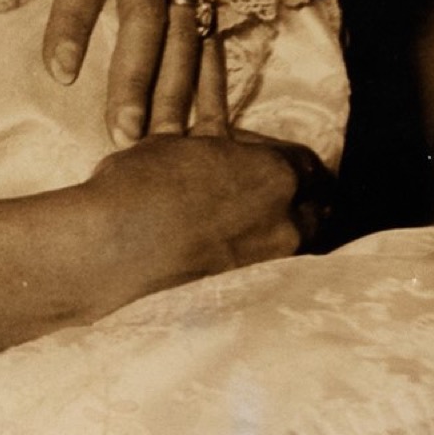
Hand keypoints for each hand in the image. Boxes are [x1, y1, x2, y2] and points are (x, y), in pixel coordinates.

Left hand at [43, 0, 224, 146]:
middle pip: (144, 14)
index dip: (73, 22)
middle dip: (135, 75)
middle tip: (123, 134)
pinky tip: (208, 111)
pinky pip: (218, 25)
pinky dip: (212, 69)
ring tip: (165, 138)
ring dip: (177, 86)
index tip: (60, 73)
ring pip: (187, 28)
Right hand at [80, 128, 321, 312]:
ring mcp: (273, 261)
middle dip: (298, 195)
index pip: (308, 164)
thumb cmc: (142, 183)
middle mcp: (286, 220)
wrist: (116, 247)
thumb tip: (224, 145)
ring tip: (246, 216)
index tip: (262, 156)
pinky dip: (261, 253)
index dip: (285, 157)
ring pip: (299, 239)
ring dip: (282, 224)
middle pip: (316, 207)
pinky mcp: (253, 290)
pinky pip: (273, 267)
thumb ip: (217, 145)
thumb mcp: (180, 143)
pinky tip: (229, 245)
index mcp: (275, 174)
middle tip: (265, 187)